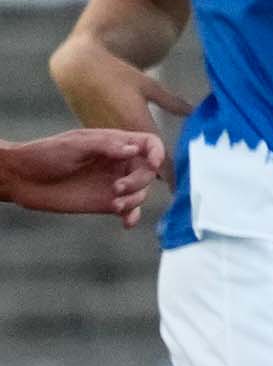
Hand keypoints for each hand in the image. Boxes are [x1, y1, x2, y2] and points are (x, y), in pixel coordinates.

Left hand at [0, 126, 166, 222]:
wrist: (22, 178)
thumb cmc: (45, 155)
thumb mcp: (75, 144)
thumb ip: (106, 146)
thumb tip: (134, 150)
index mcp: (113, 144)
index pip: (148, 144)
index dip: (157, 152)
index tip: (153, 164)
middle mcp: (117, 163)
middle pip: (148, 171)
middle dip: (139, 181)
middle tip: (118, 188)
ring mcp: (113, 183)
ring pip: (141, 192)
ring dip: (134, 200)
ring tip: (115, 204)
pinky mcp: (105, 202)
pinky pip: (129, 210)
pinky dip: (133, 216)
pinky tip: (127, 221)